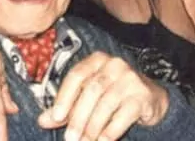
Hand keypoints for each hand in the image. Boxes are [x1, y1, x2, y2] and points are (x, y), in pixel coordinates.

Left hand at [38, 52, 168, 140]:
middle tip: (70, 138)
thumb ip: (67, 107)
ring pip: (106, 104)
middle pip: (92, 90)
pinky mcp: (143, 95)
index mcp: (97, 60)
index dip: (65, 96)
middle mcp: (115, 65)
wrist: (150, 99)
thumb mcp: (88, 98)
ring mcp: (131, 79)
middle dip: (78, 117)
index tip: (56, 118)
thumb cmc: (113, 95)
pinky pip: (123, 115)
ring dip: (92, 127)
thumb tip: (43, 120)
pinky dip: (110, 131)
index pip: (77, 75)